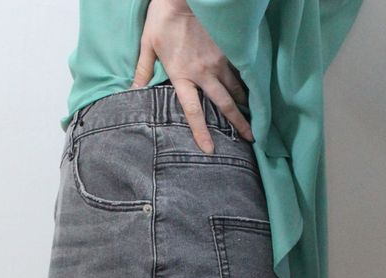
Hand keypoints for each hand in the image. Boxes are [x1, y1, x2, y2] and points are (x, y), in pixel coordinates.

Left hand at [130, 0, 253, 153]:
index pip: (193, 111)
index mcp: (182, 76)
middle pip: (224, 103)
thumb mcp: (148, 45)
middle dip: (238, 122)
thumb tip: (132, 90)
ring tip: (253, 114)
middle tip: (251, 136)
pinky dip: (245, 80)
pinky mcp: (227, 47)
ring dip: (244, 102)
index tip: (210, 149)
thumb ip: (143, 70)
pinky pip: (239, 69)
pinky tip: (252, 89)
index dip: (201, 132)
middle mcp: (203, 72)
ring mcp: (218, 60)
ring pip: (235, 87)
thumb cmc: (162, 19)